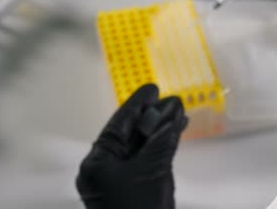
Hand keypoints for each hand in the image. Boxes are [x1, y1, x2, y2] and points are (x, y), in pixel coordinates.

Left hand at [76, 84, 187, 208]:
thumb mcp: (153, 169)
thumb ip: (162, 138)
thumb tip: (173, 110)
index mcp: (96, 164)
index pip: (118, 126)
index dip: (137, 105)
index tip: (153, 88)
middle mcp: (103, 169)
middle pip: (128, 134)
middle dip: (152, 117)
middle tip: (172, 100)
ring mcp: (118, 180)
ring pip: (140, 147)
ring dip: (160, 130)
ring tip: (179, 113)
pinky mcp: (133, 188)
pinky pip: (146, 160)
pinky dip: (161, 147)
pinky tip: (176, 132)